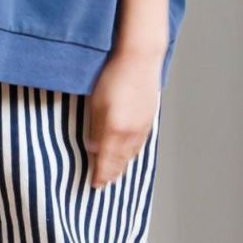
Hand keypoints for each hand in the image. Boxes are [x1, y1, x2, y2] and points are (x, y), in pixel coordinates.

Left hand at [86, 51, 161, 188]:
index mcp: (115, 130)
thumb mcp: (95, 104)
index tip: (95, 186)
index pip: (106, 161)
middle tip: (104, 184)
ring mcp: (143, 126)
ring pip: (132, 154)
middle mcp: (131, 132)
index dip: (100, 175)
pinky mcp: (149, 118)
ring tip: (116, 175)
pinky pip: (140, 143)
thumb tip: (92, 148)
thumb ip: (95, 129)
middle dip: (111, 174)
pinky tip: (130, 156)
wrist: (141, 56)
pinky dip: (133, 153)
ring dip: (123, 166)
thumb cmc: (113, 75)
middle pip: (120, 161)